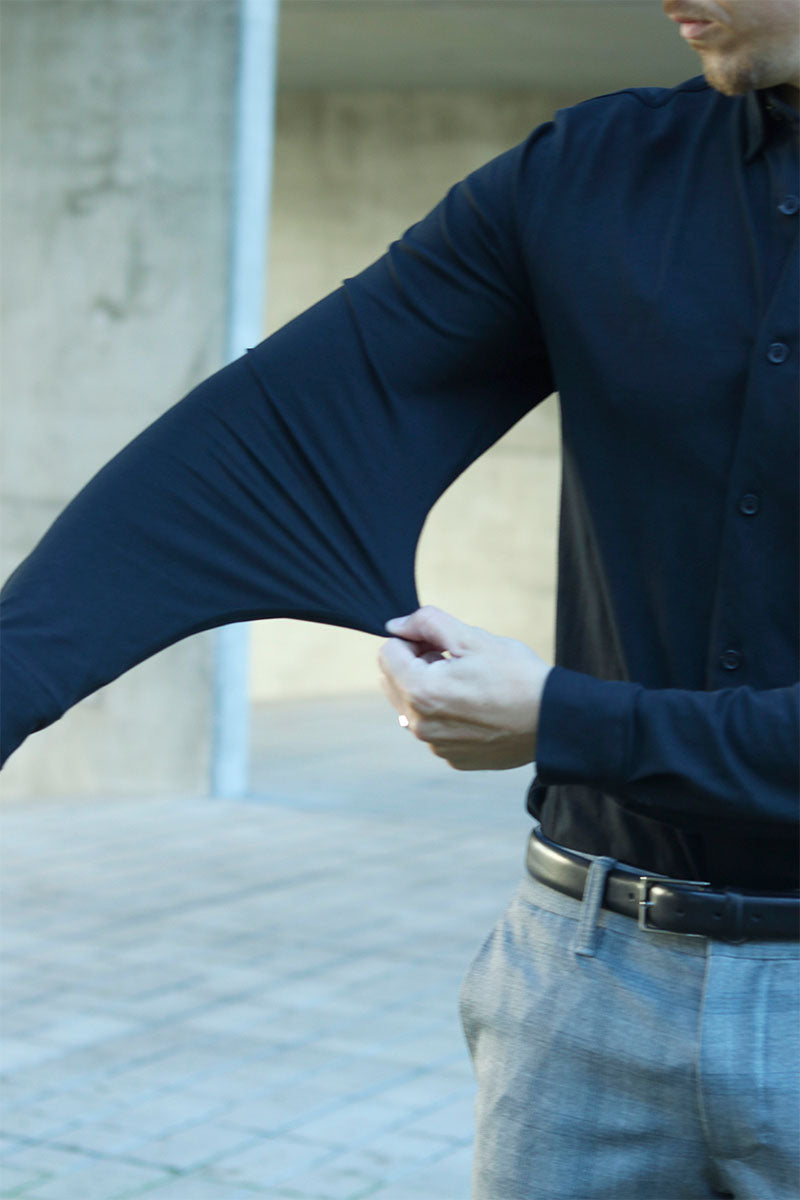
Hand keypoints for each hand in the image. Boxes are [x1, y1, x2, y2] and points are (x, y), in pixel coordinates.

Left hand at [378, 605, 551, 770]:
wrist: (554, 721)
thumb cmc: (517, 677)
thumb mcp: (473, 637)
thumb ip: (427, 623)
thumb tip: (395, 625)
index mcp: (420, 691)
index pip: (387, 653)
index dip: (413, 640)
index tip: (442, 643)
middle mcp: (420, 724)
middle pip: (394, 681)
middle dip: (416, 665)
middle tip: (456, 660)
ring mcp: (435, 745)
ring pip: (413, 706)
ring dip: (430, 689)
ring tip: (470, 685)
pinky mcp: (452, 758)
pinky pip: (434, 728)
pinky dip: (446, 714)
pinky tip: (478, 708)